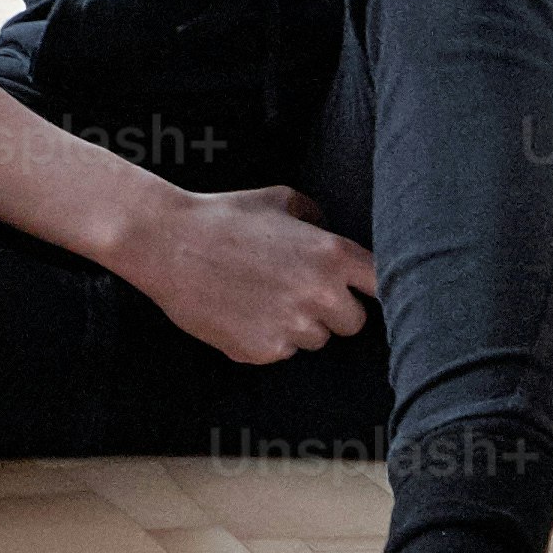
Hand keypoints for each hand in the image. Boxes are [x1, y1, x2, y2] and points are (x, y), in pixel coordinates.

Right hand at [119, 181, 380, 367]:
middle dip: (333, 311)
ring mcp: (292, 326)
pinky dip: (266, 339)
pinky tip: (241, 312)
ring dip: (299, 326)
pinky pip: (281, 352)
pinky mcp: (263, 351)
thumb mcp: (280, 199)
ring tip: (262, 297)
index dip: (376, 289)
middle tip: (298, 291)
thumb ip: (317, 218)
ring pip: (316, 340)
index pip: (383, 285)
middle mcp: (319, 294)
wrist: (169, 243)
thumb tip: (331, 233)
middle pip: (354, 322)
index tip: (366, 292)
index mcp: (332, 254)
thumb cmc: (224, 215)